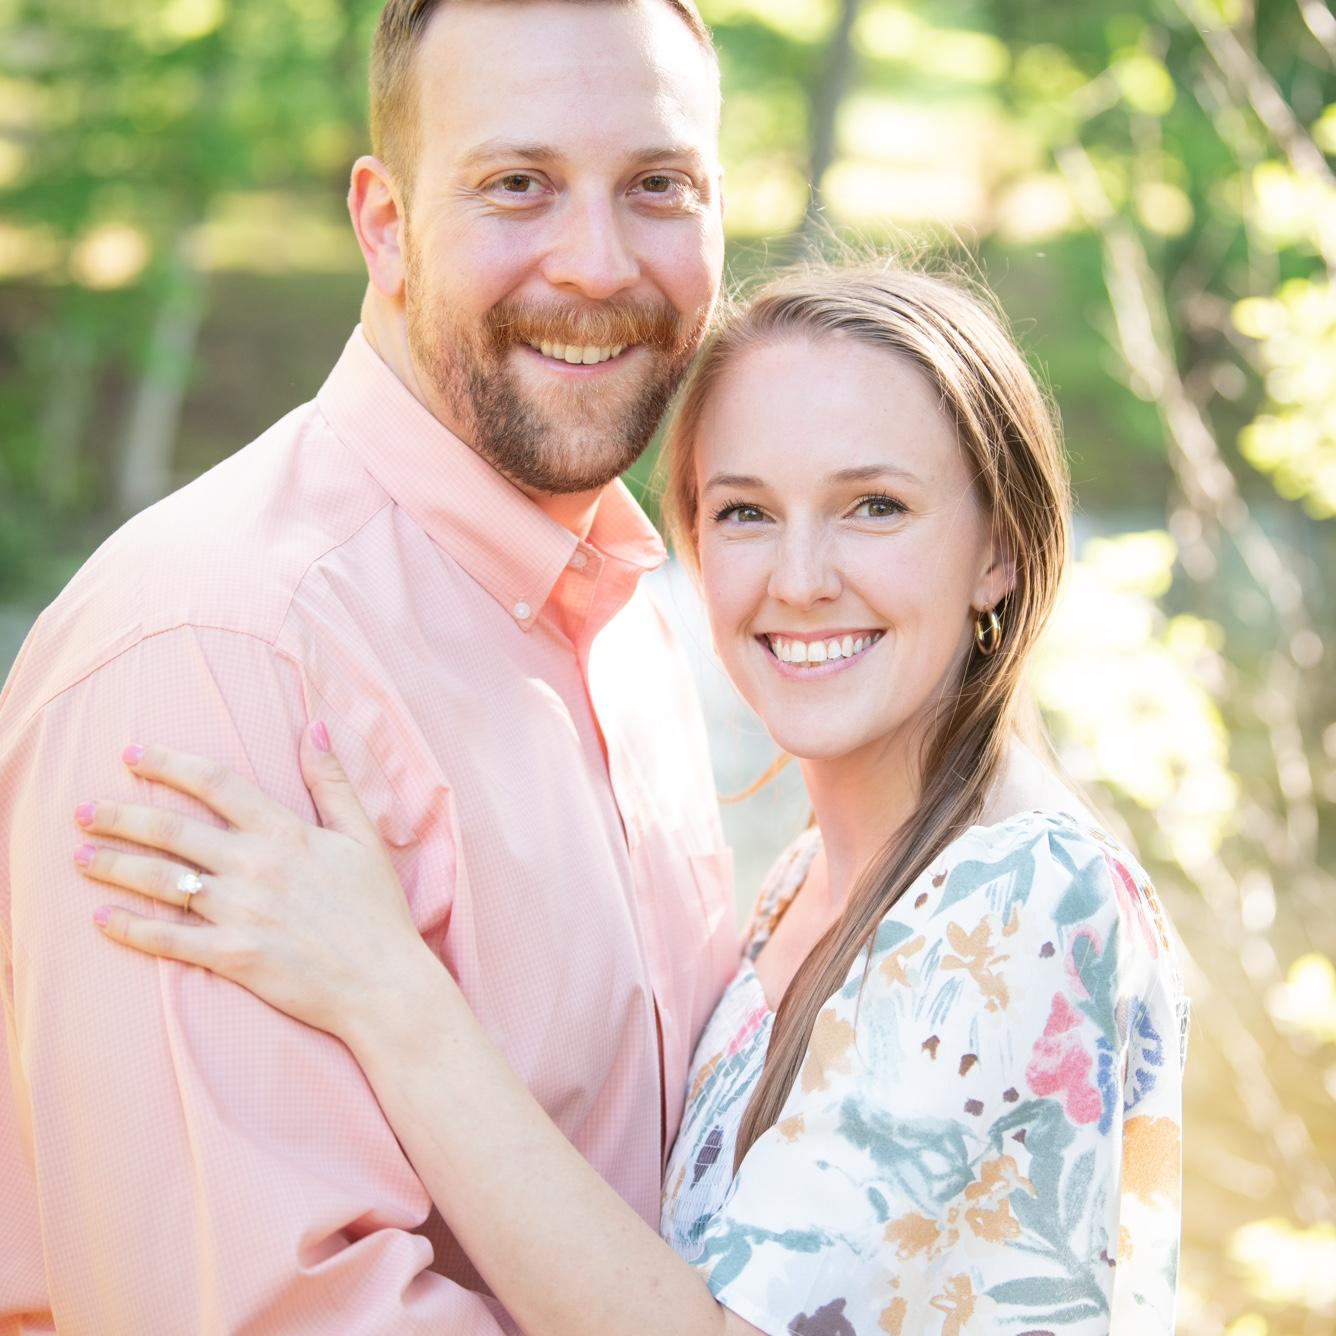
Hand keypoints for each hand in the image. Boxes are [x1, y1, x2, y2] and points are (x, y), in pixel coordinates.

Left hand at [73, 724, 439, 1044]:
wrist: (384, 983)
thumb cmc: (377, 909)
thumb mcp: (363, 836)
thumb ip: (332, 782)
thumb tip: (314, 726)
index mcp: (287, 832)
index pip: (217, 784)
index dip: (171, 764)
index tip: (133, 754)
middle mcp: (257, 866)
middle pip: (173, 830)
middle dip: (121, 815)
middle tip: (84, 809)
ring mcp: (242, 912)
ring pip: (162, 880)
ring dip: (114, 865)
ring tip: (80, 856)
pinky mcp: (234, 956)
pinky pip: (169, 939)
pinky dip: (130, 928)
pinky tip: (102, 918)